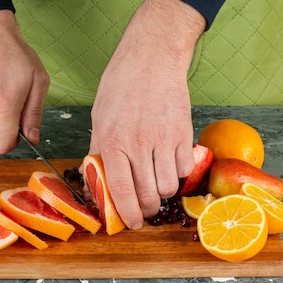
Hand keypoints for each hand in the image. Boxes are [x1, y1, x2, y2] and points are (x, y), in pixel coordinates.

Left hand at [89, 0, 205, 228]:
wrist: (152, 58)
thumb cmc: (121, 83)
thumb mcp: (99, 116)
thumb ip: (100, 148)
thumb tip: (98, 175)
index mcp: (113, 141)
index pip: (120, 190)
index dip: (126, 214)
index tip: (129, 224)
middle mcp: (139, 144)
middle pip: (148, 196)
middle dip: (146, 210)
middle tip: (145, 210)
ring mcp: (164, 140)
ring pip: (168, 187)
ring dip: (162, 192)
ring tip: (157, 183)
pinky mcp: (184, 134)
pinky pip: (184, 169)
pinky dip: (178, 173)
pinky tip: (170, 163)